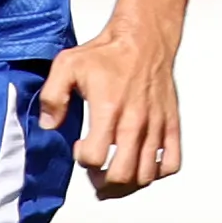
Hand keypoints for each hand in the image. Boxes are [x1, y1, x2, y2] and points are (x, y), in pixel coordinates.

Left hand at [39, 26, 181, 197]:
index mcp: (108, 109)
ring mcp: (156, 126)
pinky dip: (158, 173)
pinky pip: (172, 163)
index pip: (94, 157)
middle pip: (121, 175)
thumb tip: (50, 124)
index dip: (82, 160)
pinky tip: (143, 166)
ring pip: (145, 176)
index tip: (79, 148)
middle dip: (102, 182)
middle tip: (95, 173)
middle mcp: (134, 122)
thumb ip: (53, 96)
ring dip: (127, 183)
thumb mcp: (67, 65)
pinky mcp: (171, 124)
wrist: (143, 39)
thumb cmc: (108, 52)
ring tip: (115, 173)